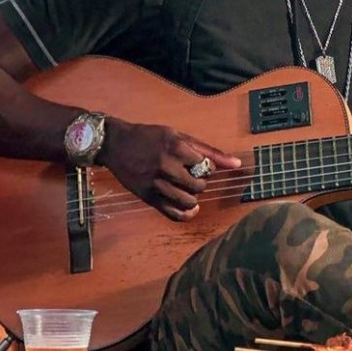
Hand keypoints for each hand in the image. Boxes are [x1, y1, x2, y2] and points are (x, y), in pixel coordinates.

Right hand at [99, 118, 241, 221]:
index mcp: (175, 148)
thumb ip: (208, 150)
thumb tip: (236, 164)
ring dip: (193, 196)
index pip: (206, 166)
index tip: (196, 162)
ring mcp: (155, 184)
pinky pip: (173, 214)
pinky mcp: (147, 197)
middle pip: (199, 185)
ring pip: (188, 201)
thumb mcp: (178, 135)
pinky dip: (186, 214)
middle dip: (200, 182)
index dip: (206, 166)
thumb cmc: (150, 137)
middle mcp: (165, 167)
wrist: (115, 144)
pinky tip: (190, 208)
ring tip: (187, 187)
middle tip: (191, 175)